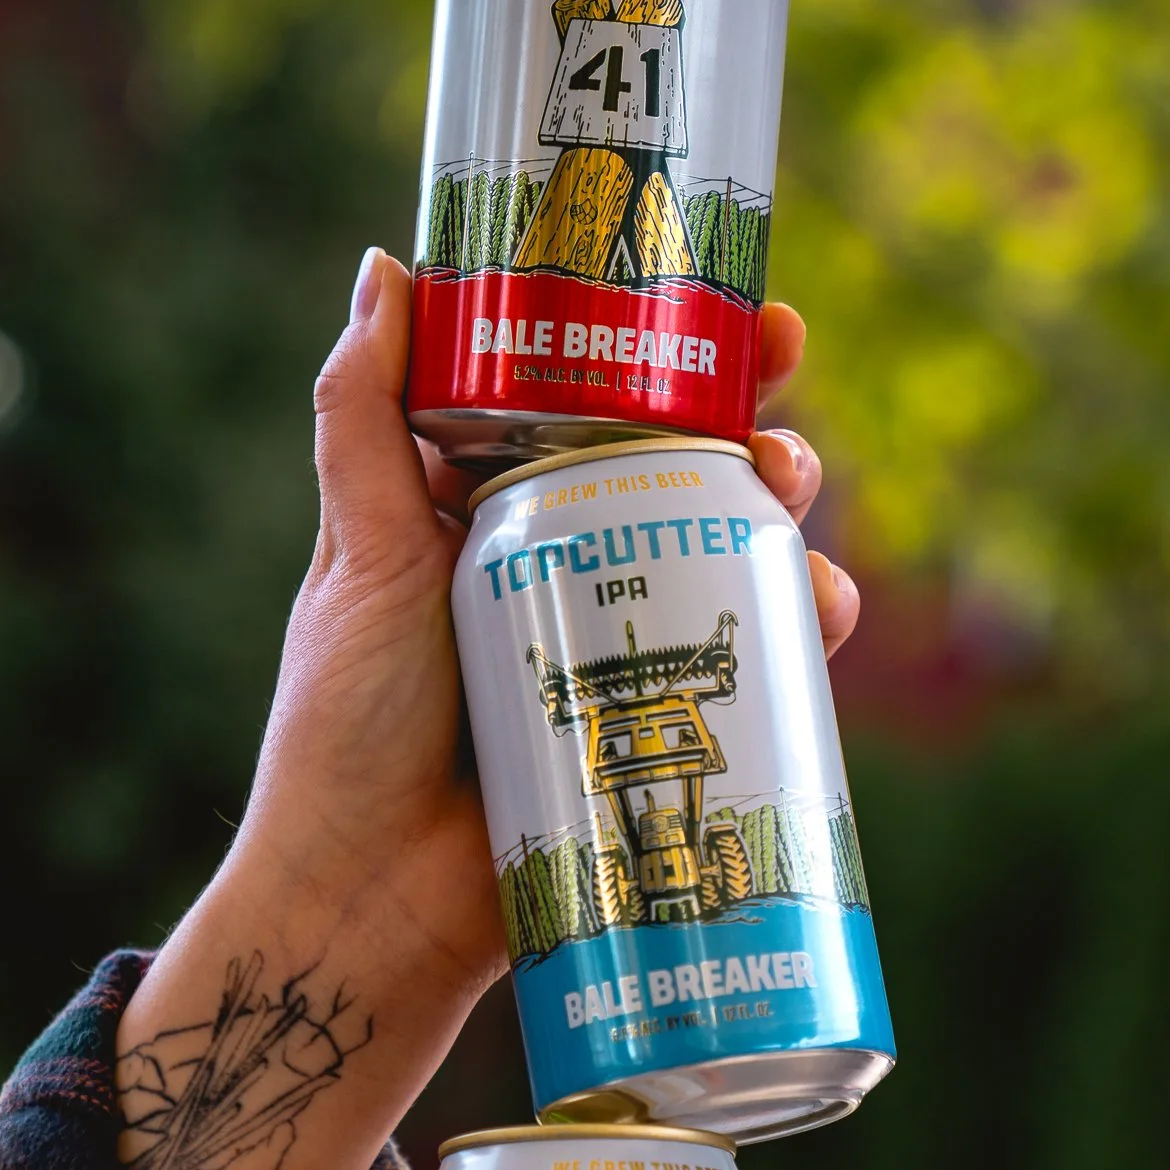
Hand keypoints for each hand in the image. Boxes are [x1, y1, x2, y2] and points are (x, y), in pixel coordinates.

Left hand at [112, 252, 859, 1169]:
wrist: (371, 901)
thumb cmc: (346, 727)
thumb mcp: (357, 557)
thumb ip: (364, 419)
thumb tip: (387, 268)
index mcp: (493, 514)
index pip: (598, 407)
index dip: (673, 354)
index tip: (732, 309)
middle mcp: (567, 573)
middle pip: (687, 478)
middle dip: (755, 433)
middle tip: (780, 421)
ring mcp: (621, 656)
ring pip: (733, 564)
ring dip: (790, 524)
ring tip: (794, 512)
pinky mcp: (662, 737)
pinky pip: (749, 672)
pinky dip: (802, 633)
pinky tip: (823, 614)